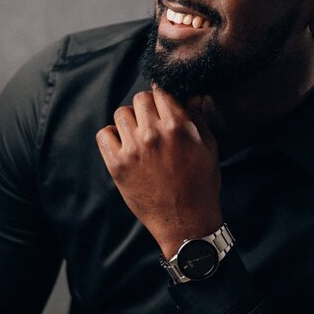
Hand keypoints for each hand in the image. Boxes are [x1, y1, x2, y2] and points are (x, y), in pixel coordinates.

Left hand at [95, 88, 221, 257]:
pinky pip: (104, 134)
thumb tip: (191, 95)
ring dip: (130, 120)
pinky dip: (111, 136)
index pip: (161, 91)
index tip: (162, 104)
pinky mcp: (117, 165)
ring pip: (121, 113)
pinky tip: (124, 145)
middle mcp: (153, 134)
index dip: (162, 95)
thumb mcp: (209, 148)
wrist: (186, 222)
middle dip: (147, 107)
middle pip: (140, 99)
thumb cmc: (202, 184)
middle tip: (152, 122)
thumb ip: (198, 118)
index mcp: (178, 127)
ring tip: (138, 135)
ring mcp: (133, 150)